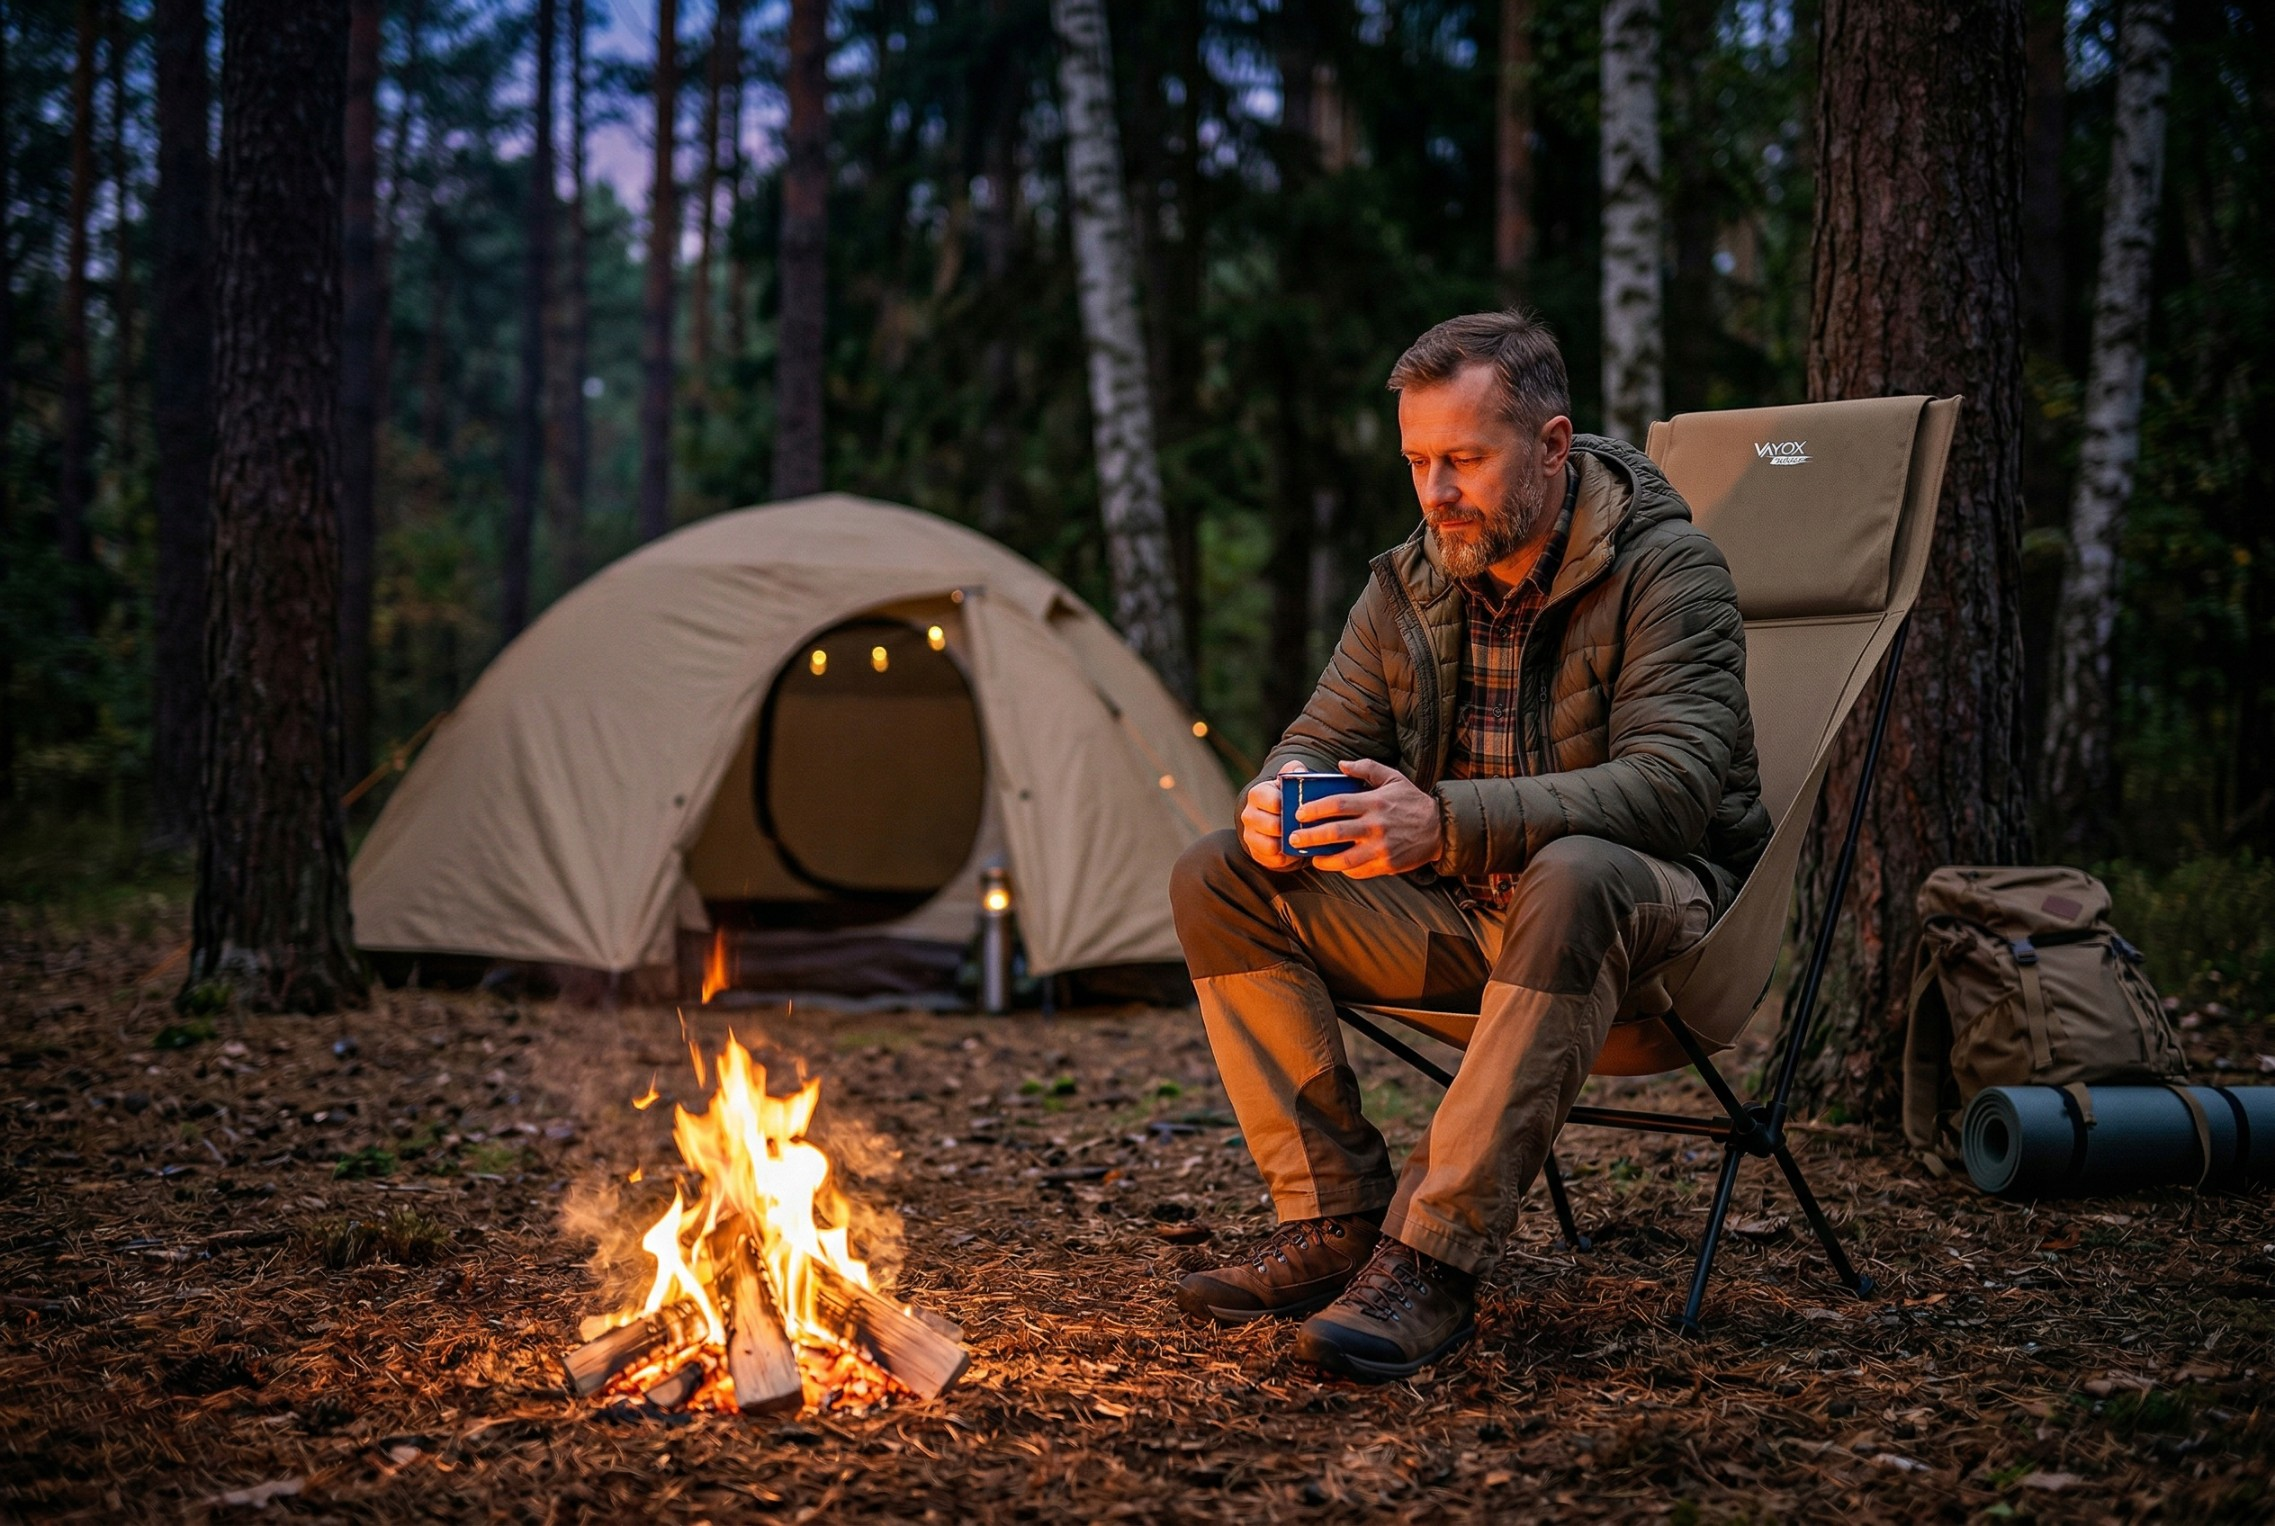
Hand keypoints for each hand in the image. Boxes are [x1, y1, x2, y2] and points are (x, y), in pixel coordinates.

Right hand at [1237, 760, 1310, 871]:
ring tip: (1302, 840)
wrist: (1276, 818)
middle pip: (1272, 825)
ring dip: (1289, 844)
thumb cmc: (1287, 797)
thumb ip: (1294, 771)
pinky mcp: (1256, 853)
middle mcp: (1248, 814)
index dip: (1290, 807)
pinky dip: (1288, 857)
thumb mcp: (1289, 781)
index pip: (1273, 801)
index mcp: (1257, 794)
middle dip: (1291, 828)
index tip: (1304, 809)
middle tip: (1308, 827)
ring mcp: (1250, 835)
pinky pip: (1274, 860)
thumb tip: (1299, 771)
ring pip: (1271, 845)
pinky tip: (1296, 850)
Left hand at [1288, 759, 1442, 878]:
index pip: (1337, 804)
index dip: (1315, 809)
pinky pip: (1359, 871)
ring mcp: (1381, 848)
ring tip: (1311, 857)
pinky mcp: (1386, 865)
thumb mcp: (1392, 778)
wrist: (1440, 828)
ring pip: (1344, 859)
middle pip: (1335, 832)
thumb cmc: (1412, 801)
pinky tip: (1334, 864)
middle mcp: (1376, 826)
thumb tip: (1340, 765)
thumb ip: (1366, 768)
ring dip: (1323, 859)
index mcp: (1374, 802)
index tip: (1299, 813)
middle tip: (1293, 838)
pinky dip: (1343, 869)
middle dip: (1310, 837)